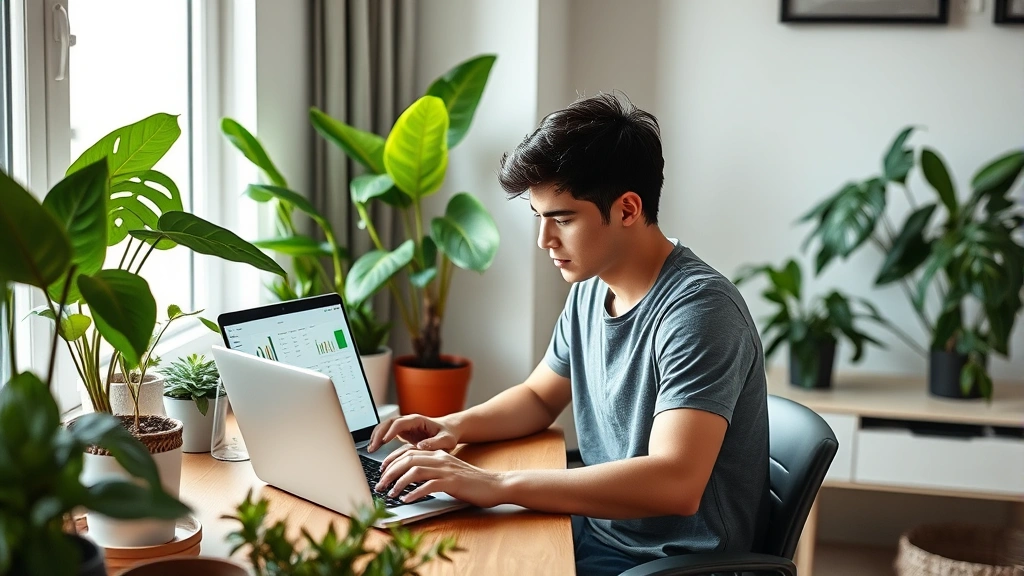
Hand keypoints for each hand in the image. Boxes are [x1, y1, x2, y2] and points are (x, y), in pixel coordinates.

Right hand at [367, 414, 459, 452]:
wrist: (449, 431)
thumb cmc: (448, 435)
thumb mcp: (447, 441)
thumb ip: (435, 443)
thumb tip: (420, 446)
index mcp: (418, 420)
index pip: (400, 423)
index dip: (391, 432)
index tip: (384, 442)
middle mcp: (409, 421)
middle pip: (389, 423)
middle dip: (379, 434)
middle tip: (372, 447)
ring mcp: (405, 426)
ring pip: (385, 427)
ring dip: (376, 436)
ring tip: (370, 449)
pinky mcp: (403, 433)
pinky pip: (387, 433)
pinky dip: (379, 439)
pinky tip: (374, 448)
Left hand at [376, 449, 507, 507]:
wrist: (494, 484)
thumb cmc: (471, 482)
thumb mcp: (448, 471)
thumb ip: (432, 470)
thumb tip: (410, 477)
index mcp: (438, 454)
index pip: (409, 451)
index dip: (392, 460)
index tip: (381, 471)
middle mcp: (440, 459)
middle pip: (407, 459)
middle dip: (390, 472)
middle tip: (380, 485)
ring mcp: (446, 470)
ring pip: (414, 471)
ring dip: (399, 483)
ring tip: (391, 494)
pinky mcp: (452, 482)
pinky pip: (428, 486)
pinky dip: (415, 493)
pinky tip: (408, 500)